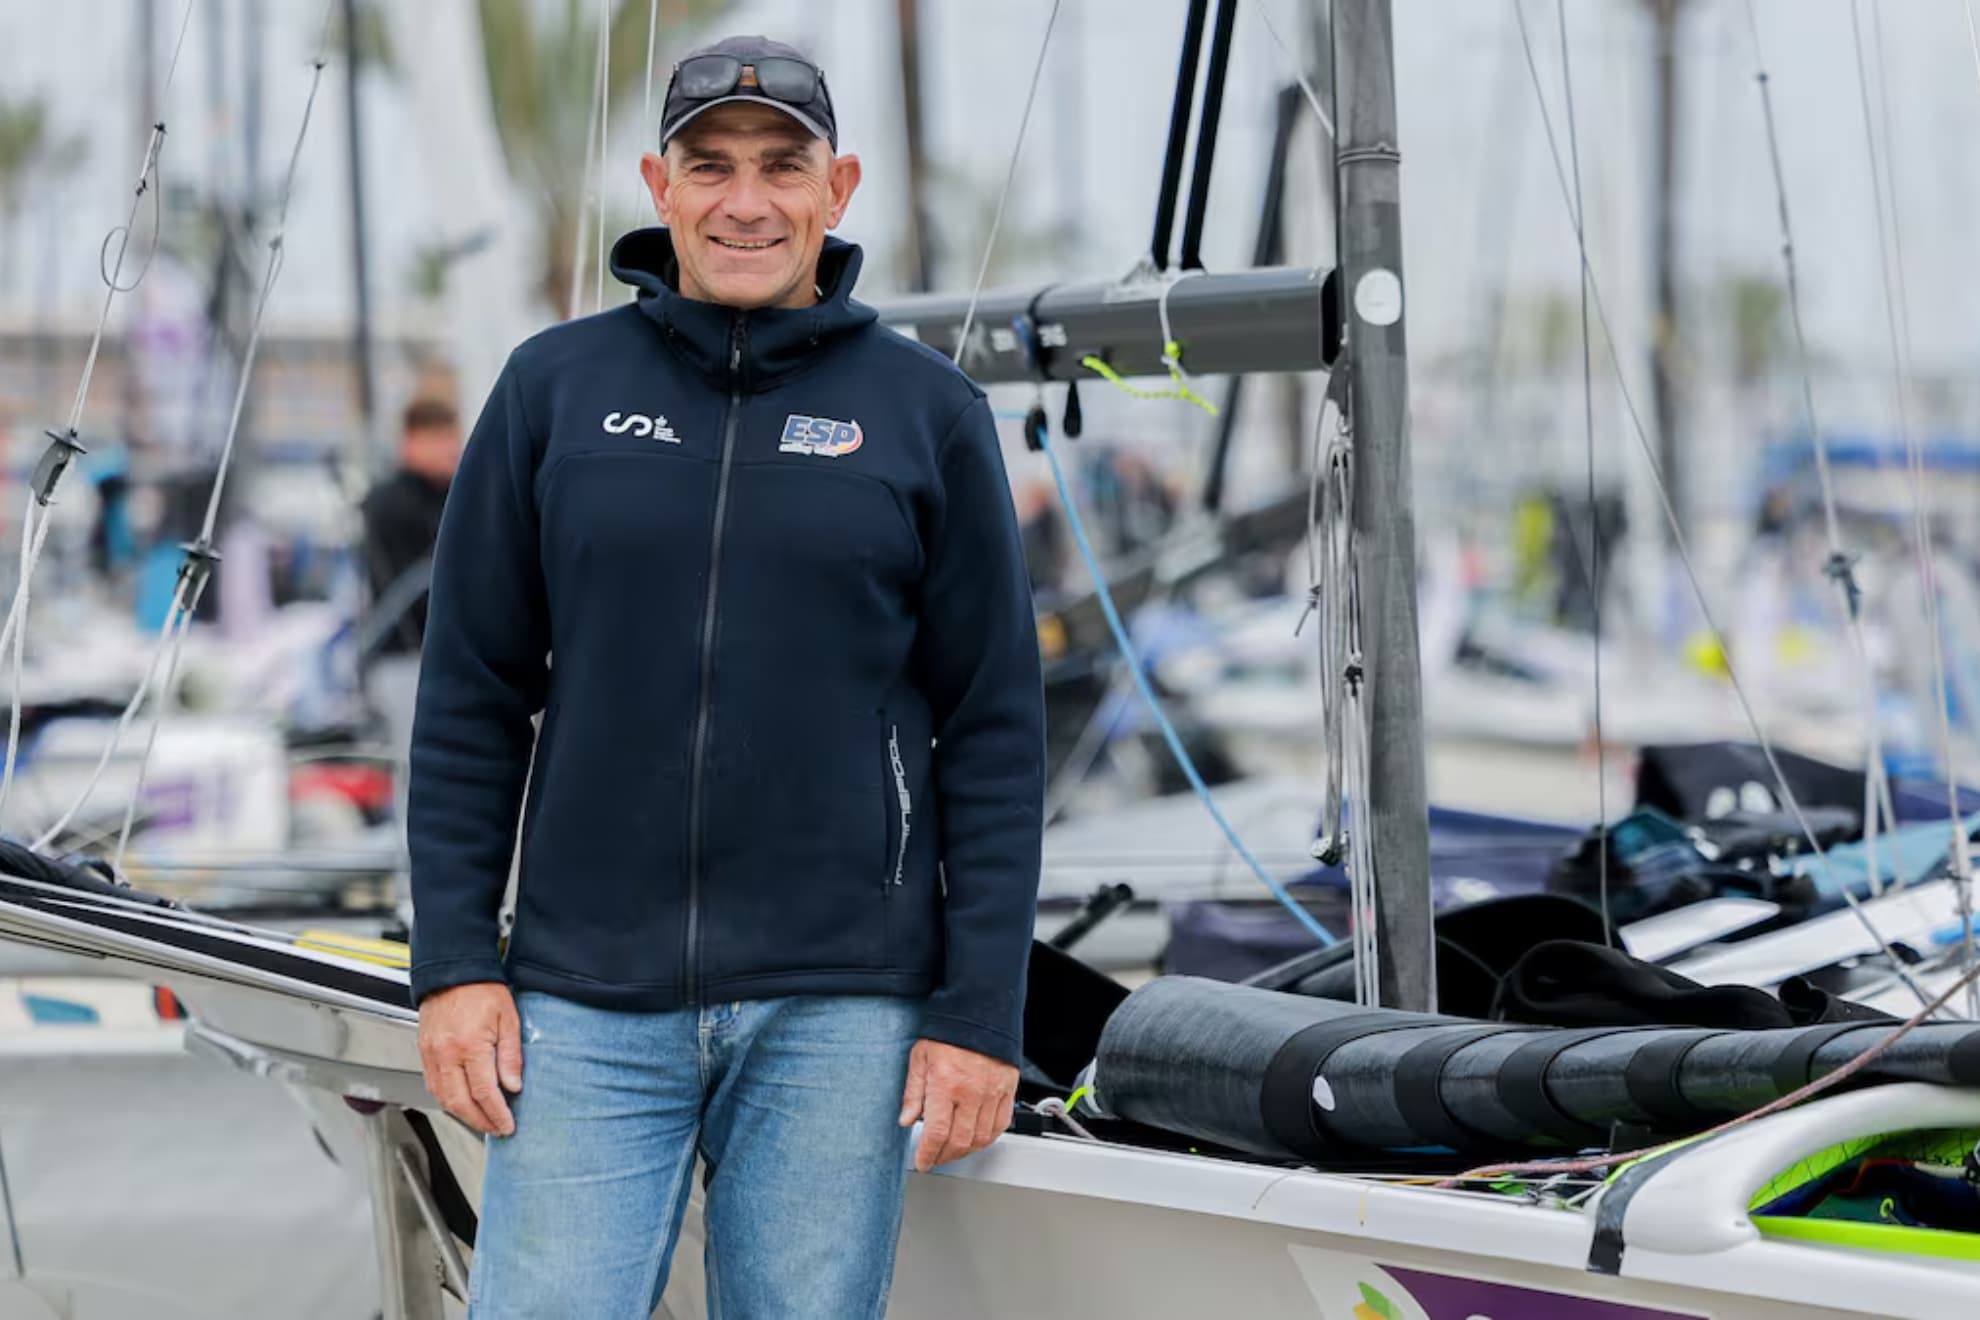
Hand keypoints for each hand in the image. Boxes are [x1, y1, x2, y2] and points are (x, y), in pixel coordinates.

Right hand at [417, 981, 522, 1136]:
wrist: (452, 971)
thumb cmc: (482, 989)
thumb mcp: (508, 1018)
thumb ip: (510, 1055)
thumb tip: (513, 1086)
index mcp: (469, 1045)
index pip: (484, 1092)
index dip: (496, 1113)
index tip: (507, 1125)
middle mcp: (446, 1054)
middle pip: (460, 1102)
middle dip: (480, 1121)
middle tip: (497, 1129)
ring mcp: (431, 1054)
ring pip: (443, 1098)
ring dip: (463, 1115)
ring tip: (482, 1120)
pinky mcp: (424, 1052)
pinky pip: (433, 1085)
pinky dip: (447, 1100)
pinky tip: (462, 1103)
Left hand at [897, 1038, 1018, 1171]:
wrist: (980, 1011)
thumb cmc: (949, 1031)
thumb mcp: (920, 1057)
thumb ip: (913, 1092)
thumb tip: (906, 1119)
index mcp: (946, 1085)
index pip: (936, 1134)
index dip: (928, 1154)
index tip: (922, 1162)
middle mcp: (971, 1093)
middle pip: (959, 1142)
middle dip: (944, 1157)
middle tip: (935, 1159)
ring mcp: (992, 1094)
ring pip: (981, 1138)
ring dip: (965, 1151)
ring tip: (953, 1151)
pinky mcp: (1008, 1090)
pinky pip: (1000, 1125)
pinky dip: (988, 1138)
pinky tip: (976, 1138)